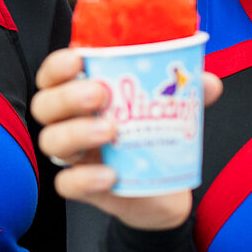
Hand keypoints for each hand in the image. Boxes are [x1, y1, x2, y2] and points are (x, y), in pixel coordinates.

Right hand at [30, 47, 220, 230]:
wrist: (162, 193)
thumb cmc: (154, 138)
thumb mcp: (171, 109)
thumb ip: (188, 92)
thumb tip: (207, 81)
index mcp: (83, 95)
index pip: (54, 74)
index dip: (58, 65)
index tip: (78, 58)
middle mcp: (70, 122)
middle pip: (44, 105)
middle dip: (67, 97)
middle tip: (101, 95)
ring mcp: (74, 156)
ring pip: (51, 142)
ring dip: (76, 133)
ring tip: (110, 132)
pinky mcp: (83, 187)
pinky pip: (67, 184)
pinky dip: (85, 178)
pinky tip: (110, 174)